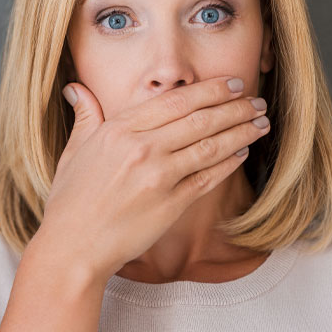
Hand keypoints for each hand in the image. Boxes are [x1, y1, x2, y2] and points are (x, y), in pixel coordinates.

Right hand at [35, 75, 270, 282]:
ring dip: (241, 132)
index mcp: (119, 129)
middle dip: (235, 107)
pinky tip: (242, 154)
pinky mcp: (170, 205)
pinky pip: (207, 178)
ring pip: (210, 146)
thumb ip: (86, 116)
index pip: (175, 101)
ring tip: (261, 123)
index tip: (231, 83)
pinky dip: (228, 164)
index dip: (209, 90)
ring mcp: (158, 177)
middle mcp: (141, 148)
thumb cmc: (70, 200)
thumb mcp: (73, 150)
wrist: (73, 247)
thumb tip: (75, 88)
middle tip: (257, 100)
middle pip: (200, 119)